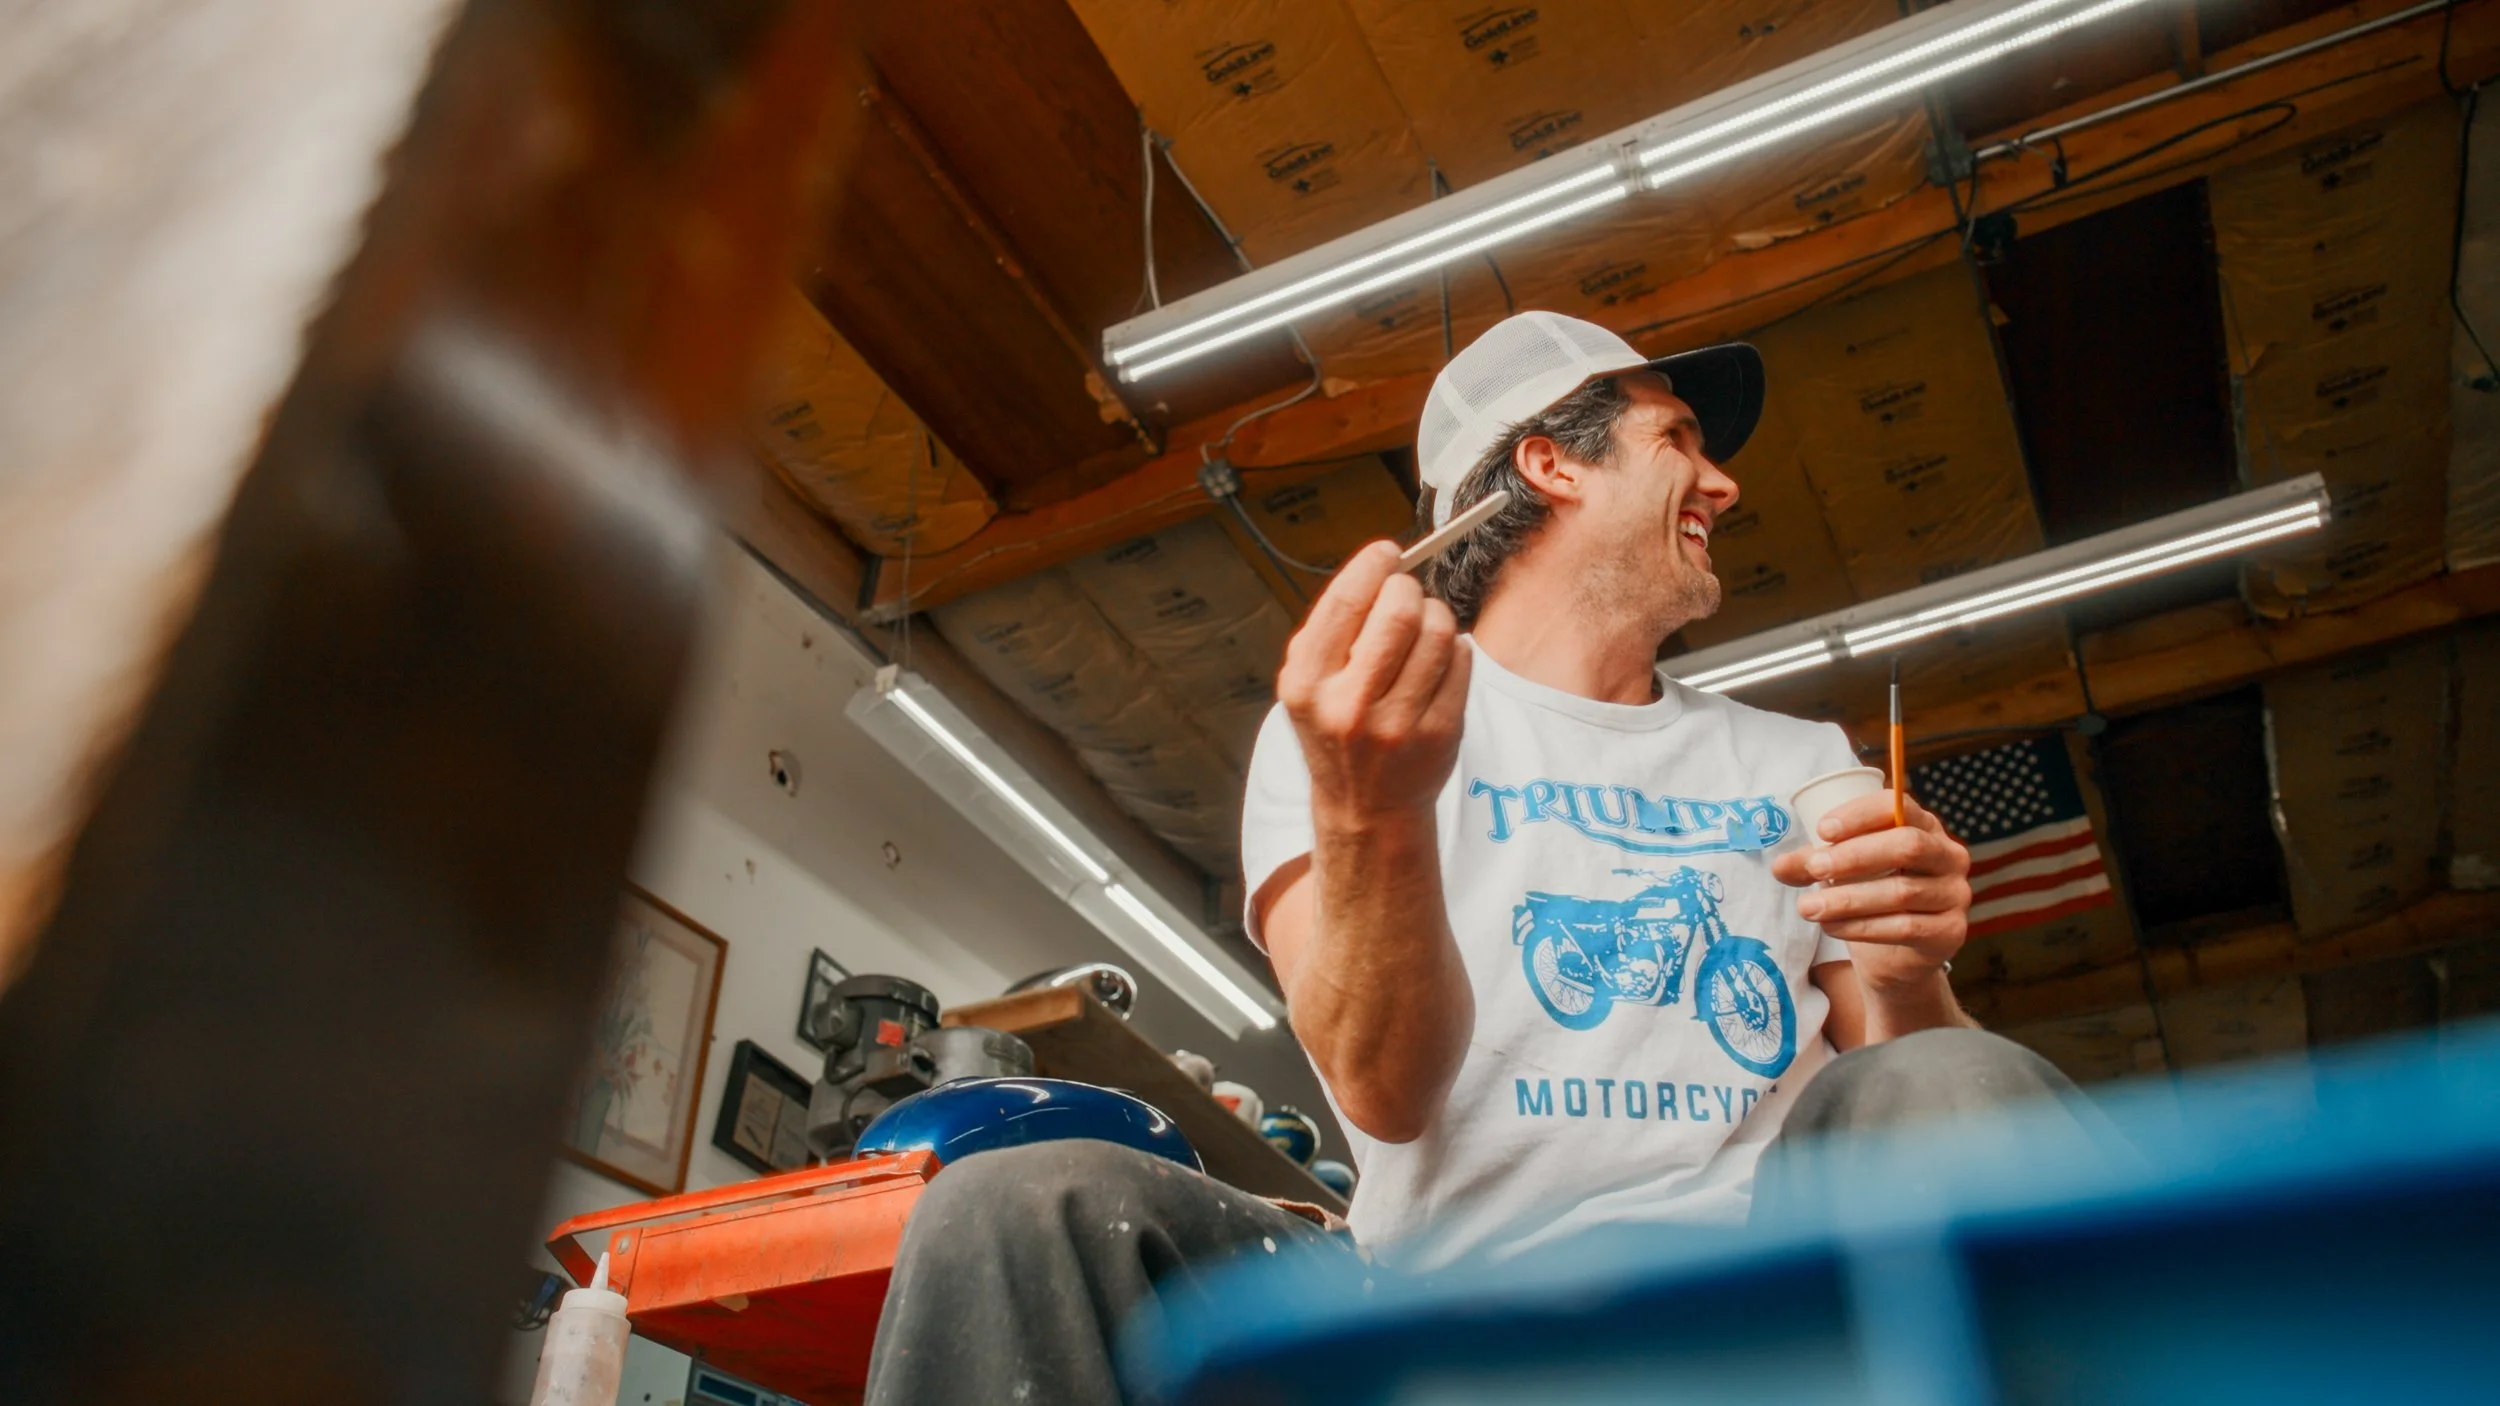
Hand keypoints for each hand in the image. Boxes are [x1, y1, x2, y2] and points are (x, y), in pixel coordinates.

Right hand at [1276, 540, 1471, 825]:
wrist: (1364, 807)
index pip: (1347, 600)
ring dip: (1438, 617)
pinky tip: (1440, 663)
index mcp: (1306, 683)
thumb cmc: (1338, 727)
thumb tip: (1384, 562)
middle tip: (1408, 597)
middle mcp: (1347, 705)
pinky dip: (1457, 650)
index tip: (1389, 554)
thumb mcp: (1312, 683)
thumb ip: (1335, 627)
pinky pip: (1463, 661)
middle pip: (1400, 610)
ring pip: (1440, 632)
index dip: (1375, 564)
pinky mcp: (1438, 734)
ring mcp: (1396, 724)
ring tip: (1426, 632)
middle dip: (1410, 591)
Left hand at [1769, 791, 1970, 991]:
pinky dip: (1862, 927)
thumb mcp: (1840, 873)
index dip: (1861, 814)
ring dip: (1848, 899)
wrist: (1898, 956)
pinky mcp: (1950, 932)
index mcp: (1924, 826)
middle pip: (1907, 845)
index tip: (1822, 830)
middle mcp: (1948, 855)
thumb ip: (1812, 863)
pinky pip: (1905, 927)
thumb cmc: (1870, 897)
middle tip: (1814, 868)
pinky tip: (1831, 927)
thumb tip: (1778, 865)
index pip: (1898, 806)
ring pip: (1901, 891)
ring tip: (1808, 906)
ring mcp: (1954, 894)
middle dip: (1855, 856)